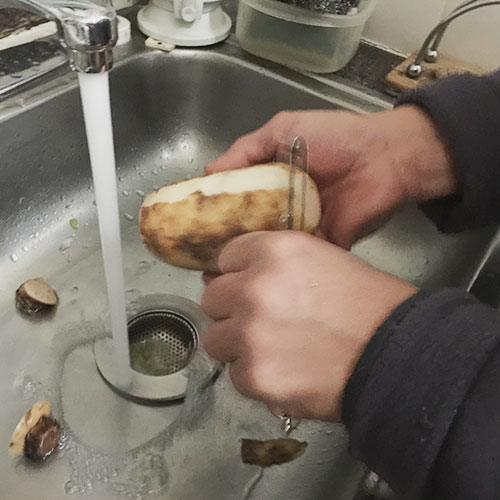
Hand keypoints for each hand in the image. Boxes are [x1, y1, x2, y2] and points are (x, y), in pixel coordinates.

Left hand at [201, 232, 416, 421]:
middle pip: (212, 298)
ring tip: (271, 351)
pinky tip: (284, 373)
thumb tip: (235, 276)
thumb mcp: (321, 259)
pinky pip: (235, 375)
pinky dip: (254, 376)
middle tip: (261, 321)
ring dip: (237, 344)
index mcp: (272, 251)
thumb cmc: (368, 302)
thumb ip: (274, 263)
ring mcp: (249, 334)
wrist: (397, 354)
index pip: (225, 257)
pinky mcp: (254, 377)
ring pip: (215, 339)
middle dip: (233, 309)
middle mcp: (252, 288)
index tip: (250, 285)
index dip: (239, 273)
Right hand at [206, 106, 457, 248]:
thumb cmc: (334, 138)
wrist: (386, 158)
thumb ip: (247, 149)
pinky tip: (256, 274)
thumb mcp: (283, 129)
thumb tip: (208, 172)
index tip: (192, 226)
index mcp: (272, 180)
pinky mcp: (323, 243)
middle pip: (251, 226)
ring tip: (220, 272)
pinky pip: (298, 257)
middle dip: (229, 241)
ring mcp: (303, 227)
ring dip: (250, 255)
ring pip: (270, 244)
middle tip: (202, 258)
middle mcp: (283, 205)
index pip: (238, 198)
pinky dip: (282, 264)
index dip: (217, 210)